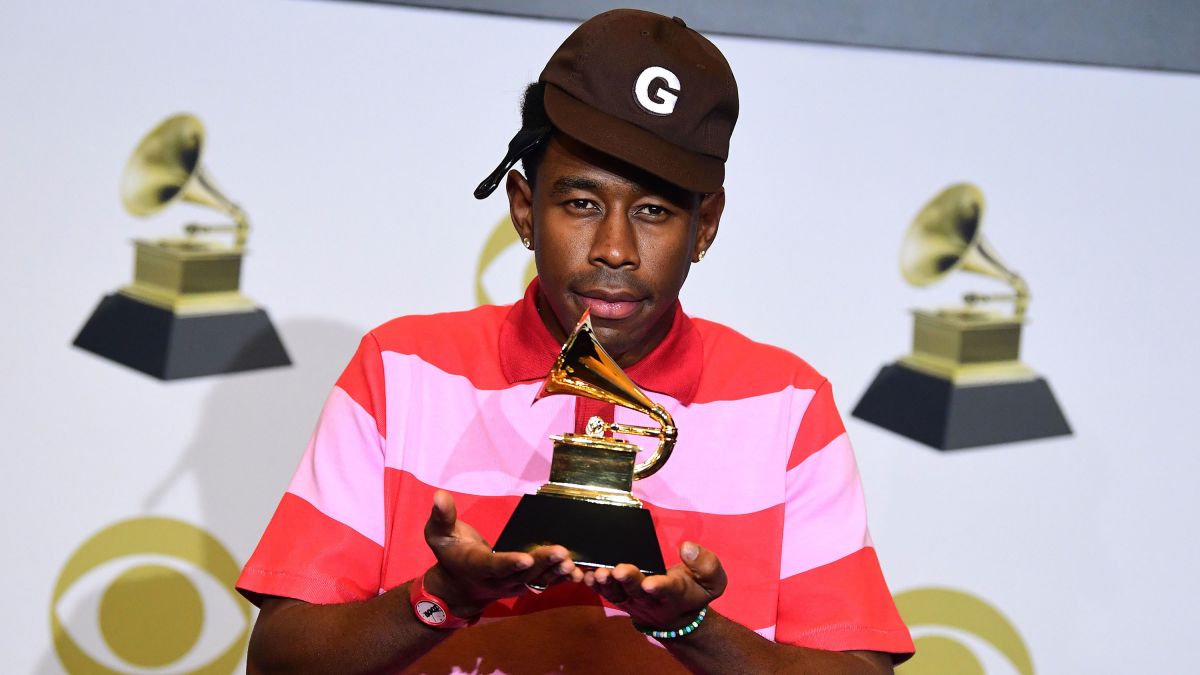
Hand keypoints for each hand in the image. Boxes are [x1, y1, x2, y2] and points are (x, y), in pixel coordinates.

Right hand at [422, 490, 582, 616]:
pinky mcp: (526, 584)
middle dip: (542, 563)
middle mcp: (498, 580)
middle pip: (523, 573)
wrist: (460, 586)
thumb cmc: (451, 554)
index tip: (525, 557)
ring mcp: (514, 585)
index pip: (495, 566)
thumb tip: (439, 496)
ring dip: (555, 572)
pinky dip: (562, 578)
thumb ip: (441, 517)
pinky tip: (578, 571)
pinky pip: (546, 583)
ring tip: (571, 561)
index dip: (510, 562)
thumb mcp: (438, 535)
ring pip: (537, 580)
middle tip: (560, 552)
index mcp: (477, 566)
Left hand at [584, 541, 725, 630]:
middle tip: (619, 570)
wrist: (678, 615)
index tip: (651, 583)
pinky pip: (606, 592)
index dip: (660, 586)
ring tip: (599, 573)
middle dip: (629, 580)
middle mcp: (652, 598)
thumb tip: (687, 547)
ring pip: (618, 593)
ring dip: (607, 583)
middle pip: (638, 590)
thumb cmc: (694, 591)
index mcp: (676, 593)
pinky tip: (587, 576)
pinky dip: (596, 585)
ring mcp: (634, 599)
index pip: (669, 590)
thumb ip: (706, 564)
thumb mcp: (713, 581)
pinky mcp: (621, 597)